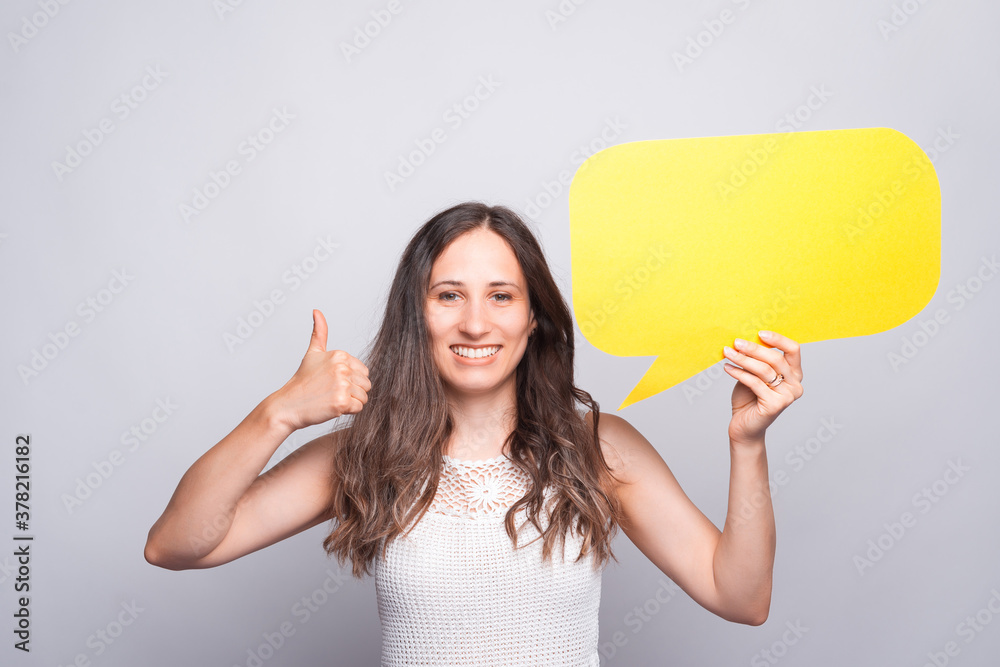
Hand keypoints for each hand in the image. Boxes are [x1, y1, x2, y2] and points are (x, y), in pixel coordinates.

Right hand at [270, 309, 370, 431]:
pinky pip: (359, 408)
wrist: (288, 405)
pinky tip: (332, 407)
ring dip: (351, 402)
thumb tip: (317, 311)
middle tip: (332, 392)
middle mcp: (342, 368)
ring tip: (331, 399)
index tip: (332, 382)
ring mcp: (342, 385)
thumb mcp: (312, 353)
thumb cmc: (302, 382)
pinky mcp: (342, 402)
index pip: (364, 372)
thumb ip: (319, 332)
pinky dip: (348, 411)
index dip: (351, 380)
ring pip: (364, 397)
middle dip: (352, 392)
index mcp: (340, 355)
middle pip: (366, 384)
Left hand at [722, 331, 802, 444]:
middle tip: (736, 342)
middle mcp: (796, 385)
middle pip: (776, 358)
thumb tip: (744, 340)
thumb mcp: (753, 374)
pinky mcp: (775, 405)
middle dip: (754, 348)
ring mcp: (788, 396)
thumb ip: (756, 360)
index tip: (759, 333)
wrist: (744, 427)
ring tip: (728, 353)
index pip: (793, 350)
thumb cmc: (748, 399)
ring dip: (743, 359)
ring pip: (764, 370)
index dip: (777, 339)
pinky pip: (754, 383)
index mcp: (795, 374)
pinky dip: (739, 373)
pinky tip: (727, 368)